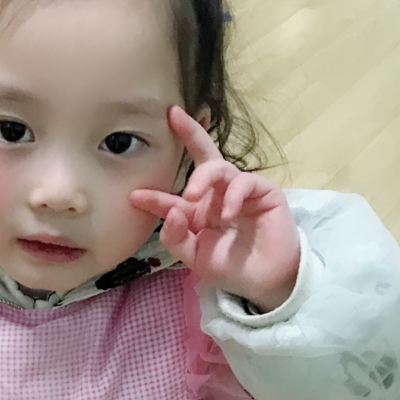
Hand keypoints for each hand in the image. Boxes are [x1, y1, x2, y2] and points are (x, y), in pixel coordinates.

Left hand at [129, 106, 299, 312]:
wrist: (263, 281)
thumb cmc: (229, 266)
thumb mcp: (194, 255)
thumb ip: (176, 237)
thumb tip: (168, 212)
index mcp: (198, 207)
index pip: (173, 195)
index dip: (155, 196)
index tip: (135, 196)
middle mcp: (218, 193)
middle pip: (204, 154)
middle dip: (189, 132)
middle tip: (173, 118)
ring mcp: (241, 190)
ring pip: (220, 168)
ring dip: (203, 177)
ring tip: (192, 196)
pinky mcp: (264, 192)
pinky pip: (245, 182)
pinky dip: (233, 194)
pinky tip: (226, 213)